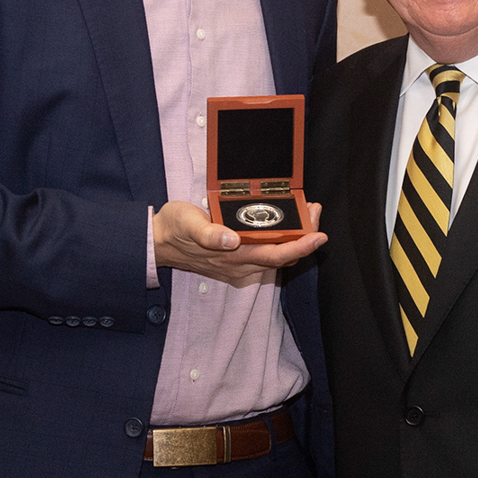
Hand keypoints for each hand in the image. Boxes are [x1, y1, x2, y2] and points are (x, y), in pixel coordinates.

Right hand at [152, 199, 325, 284]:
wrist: (159, 242)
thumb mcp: (188, 224)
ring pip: (278, 257)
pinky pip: (269, 255)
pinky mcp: (238, 261)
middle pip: (284, 257)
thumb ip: (209, 234)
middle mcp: (241, 266)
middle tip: (315, 210)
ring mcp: (240, 266)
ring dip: (297, 238)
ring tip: (307, 213)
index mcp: (233, 257)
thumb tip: (231, 240)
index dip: (300, 247)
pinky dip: (284, 240)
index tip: (319, 235)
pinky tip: (288, 223)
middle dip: (305, 237)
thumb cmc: (175, 228)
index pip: (276, 256)